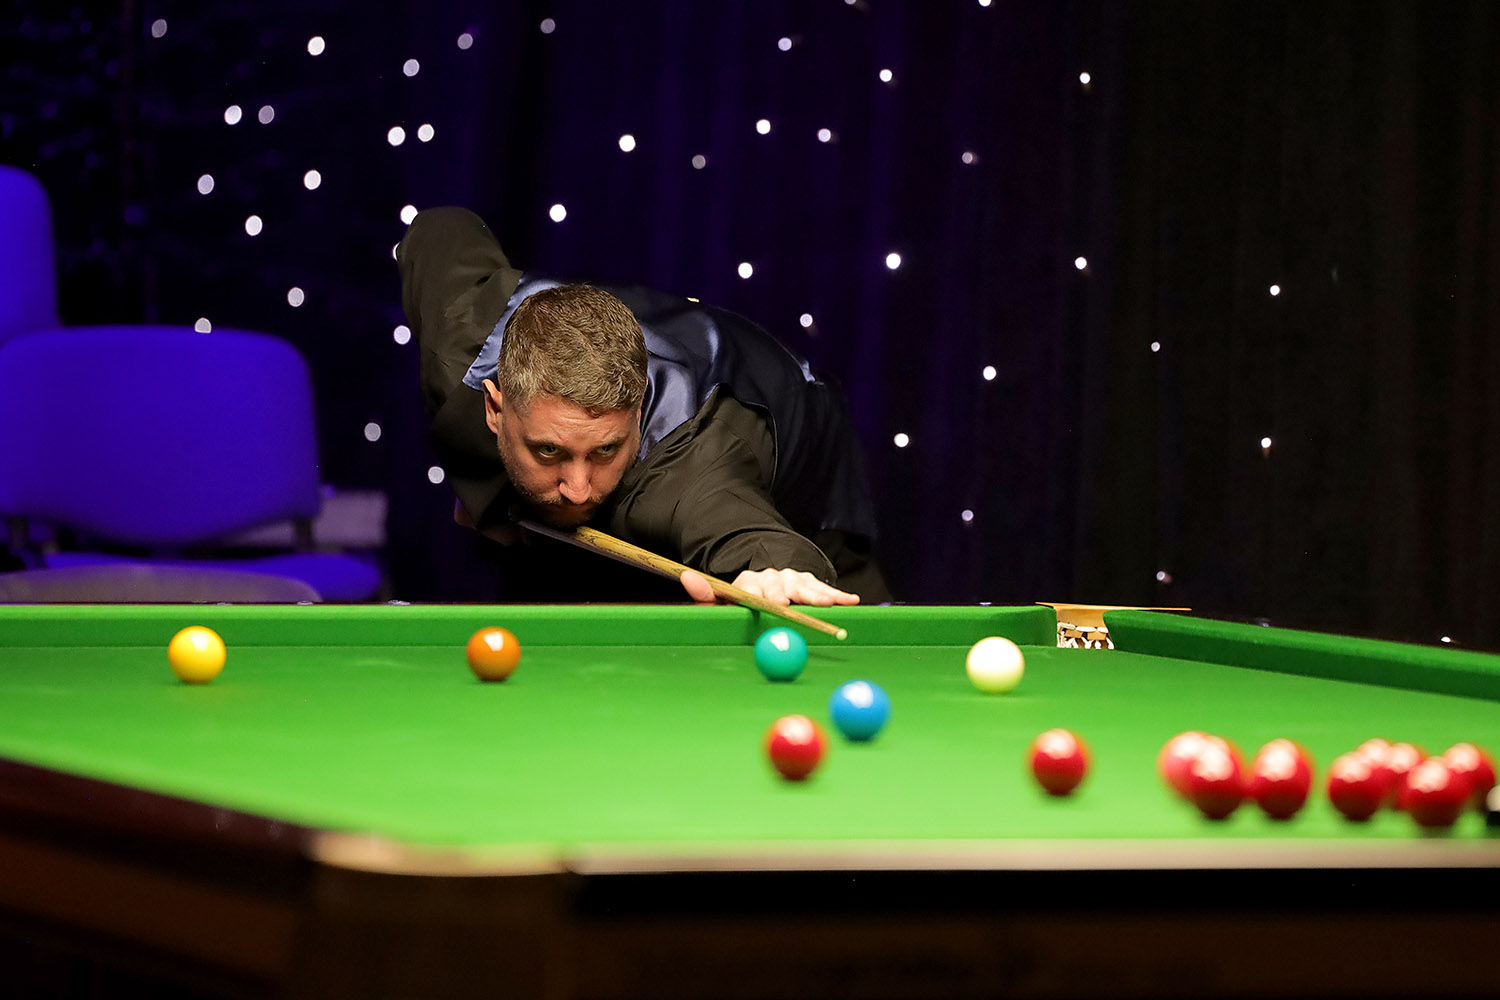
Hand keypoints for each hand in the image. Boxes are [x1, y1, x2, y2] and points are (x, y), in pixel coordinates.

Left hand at [679, 568, 859, 606]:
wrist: (765, 581)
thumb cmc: (743, 600)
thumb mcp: (721, 600)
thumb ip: (705, 593)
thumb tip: (687, 577)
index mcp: (748, 584)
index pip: (754, 588)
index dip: (766, 596)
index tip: (777, 604)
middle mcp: (771, 579)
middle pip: (782, 587)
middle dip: (792, 596)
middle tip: (805, 606)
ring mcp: (792, 578)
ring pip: (806, 586)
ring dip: (820, 595)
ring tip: (831, 604)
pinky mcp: (808, 581)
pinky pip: (824, 588)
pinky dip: (837, 595)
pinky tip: (850, 601)